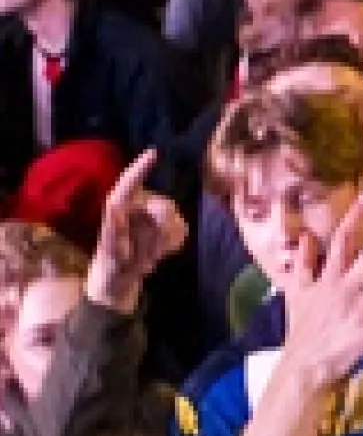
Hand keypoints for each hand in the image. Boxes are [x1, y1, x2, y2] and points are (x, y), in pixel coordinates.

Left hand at [84, 151, 186, 313]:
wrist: (119, 282)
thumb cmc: (109, 265)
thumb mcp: (109, 249)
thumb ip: (114, 228)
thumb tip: (117, 206)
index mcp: (119, 206)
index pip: (130, 183)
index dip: (141, 167)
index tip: (154, 152)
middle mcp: (137, 207)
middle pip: (163, 207)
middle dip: (159, 232)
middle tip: (145, 256)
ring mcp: (154, 217)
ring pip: (174, 220)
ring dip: (163, 242)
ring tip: (147, 258)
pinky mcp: (168, 228)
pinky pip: (181, 230)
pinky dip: (173, 244)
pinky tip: (160, 253)